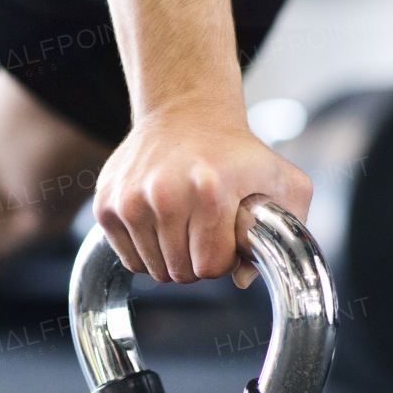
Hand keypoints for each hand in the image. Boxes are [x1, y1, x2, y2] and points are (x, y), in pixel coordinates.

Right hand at [94, 104, 311, 286]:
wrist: (185, 113)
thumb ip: (286, 231)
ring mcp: (129, 199)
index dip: (223, 260)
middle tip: (206, 231)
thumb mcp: (282, 182)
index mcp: (210, 190)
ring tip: (184, 224)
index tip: (226, 238)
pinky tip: (160, 223)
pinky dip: (146, 251)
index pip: (210, 266)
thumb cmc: (236, 153)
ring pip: (152, 270)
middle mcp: (164, 194)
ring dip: (171, 257)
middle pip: (180, 272)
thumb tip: (242, 278)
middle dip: (197, 261)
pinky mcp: (106, 204)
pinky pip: (129, 259)